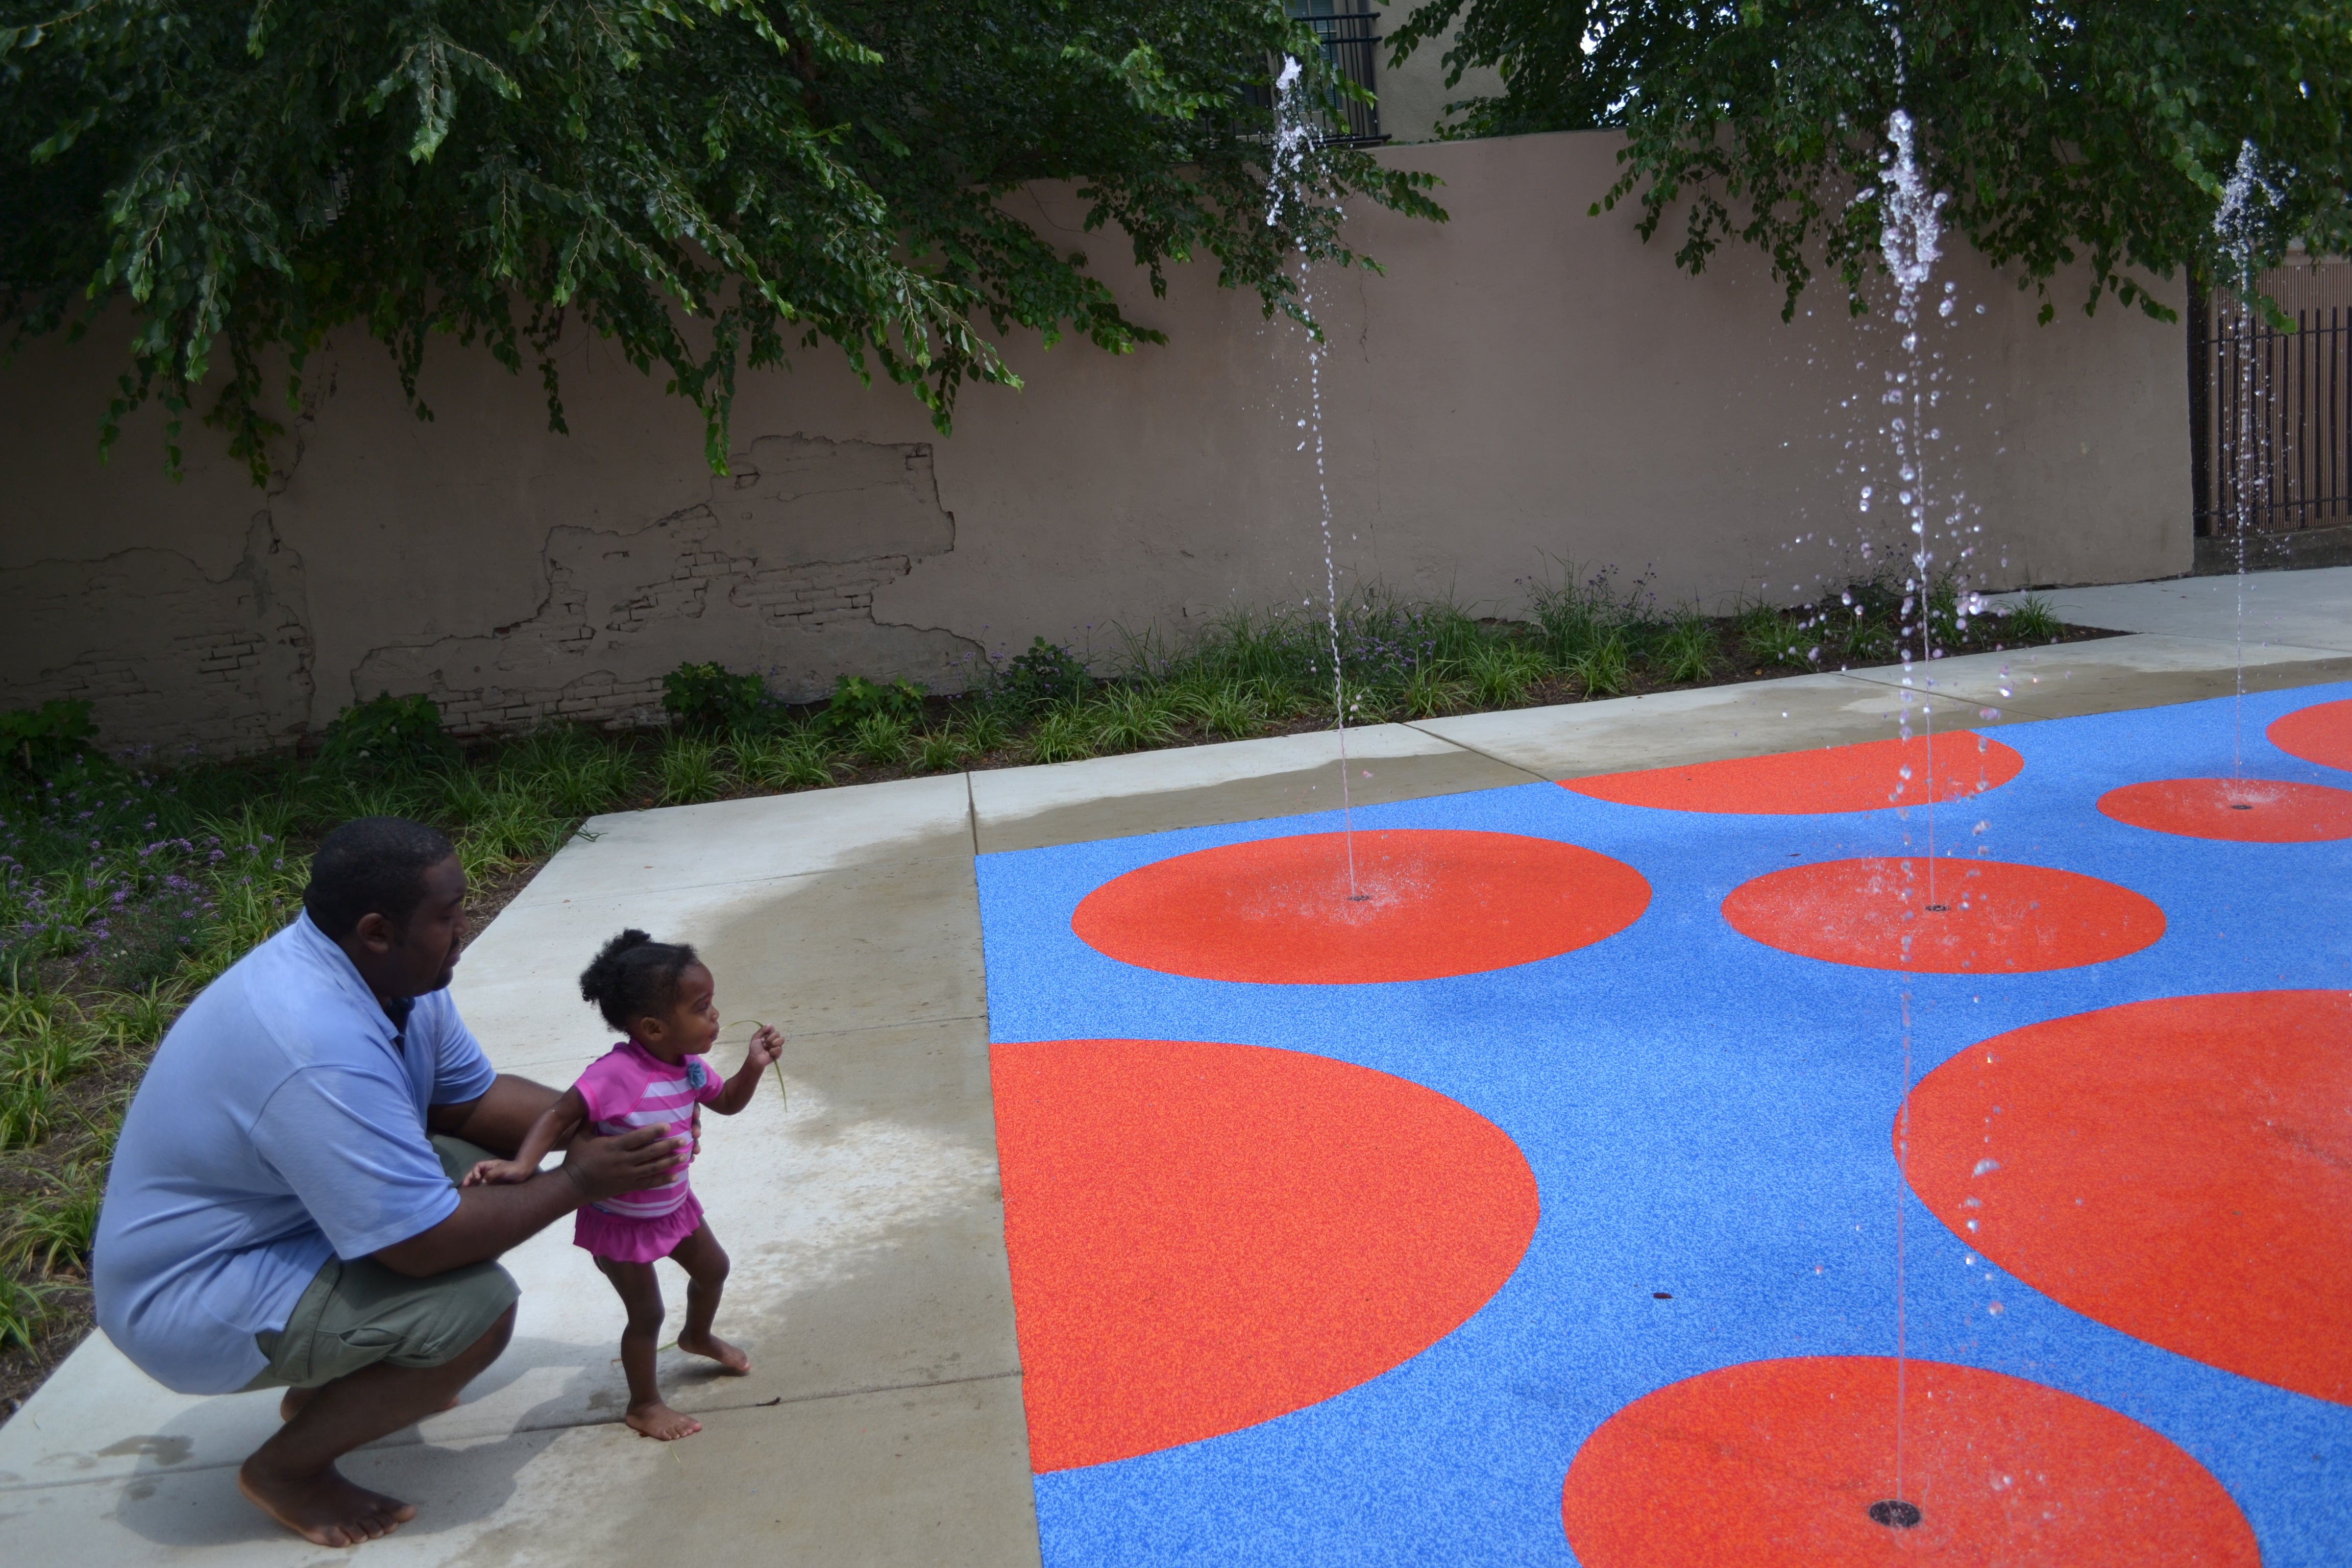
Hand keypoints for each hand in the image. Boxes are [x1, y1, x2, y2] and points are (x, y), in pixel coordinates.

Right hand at [461, 1158, 531, 1187]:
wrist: (523, 1172)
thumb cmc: (513, 1169)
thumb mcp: (502, 1170)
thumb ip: (492, 1174)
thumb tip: (482, 1181)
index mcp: (490, 1165)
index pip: (478, 1166)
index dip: (475, 1172)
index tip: (477, 1178)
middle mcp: (489, 1170)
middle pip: (476, 1173)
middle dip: (469, 1178)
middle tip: (464, 1185)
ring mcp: (491, 1176)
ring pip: (479, 1179)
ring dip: (473, 1183)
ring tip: (467, 1189)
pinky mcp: (494, 1183)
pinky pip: (484, 1185)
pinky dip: (479, 1187)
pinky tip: (476, 1192)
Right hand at [560, 1123, 690, 1202]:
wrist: (572, 1185)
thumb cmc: (576, 1158)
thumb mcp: (580, 1136)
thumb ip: (589, 1119)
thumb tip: (594, 1100)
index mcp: (614, 1146)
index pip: (638, 1138)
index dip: (654, 1131)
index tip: (668, 1125)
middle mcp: (623, 1161)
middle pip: (650, 1153)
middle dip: (668, 1146)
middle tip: (684, 1140)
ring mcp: (627, 1175)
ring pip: (653, 1168)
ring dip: (670, 1162)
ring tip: (685, 1156)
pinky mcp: (628, 1186)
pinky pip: (648, 1183)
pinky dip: (662, 1180)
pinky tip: (675, 1176)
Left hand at [745, 1024, 784, 1070]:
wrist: (755, 1058)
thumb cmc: (755, 1048)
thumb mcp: (756, 1037)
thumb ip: (762, 1030)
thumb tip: (770, 1024)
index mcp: (769, 1035)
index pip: (773, 1029)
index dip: (768, 1032)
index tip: (763, 1037)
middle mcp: (774, 1039)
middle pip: (777, 1033)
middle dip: (770, 1038)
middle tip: (764, 1043)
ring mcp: (777, 1045)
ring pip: (781, 1040)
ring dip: (773, 1044)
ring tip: (767, 1048)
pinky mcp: (779, 1052)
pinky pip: (779, 1048)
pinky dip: (773, 1051)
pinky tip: (769, 1053)